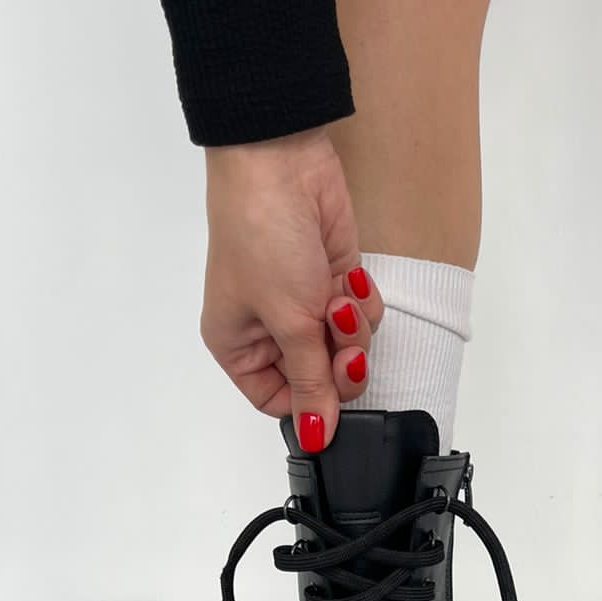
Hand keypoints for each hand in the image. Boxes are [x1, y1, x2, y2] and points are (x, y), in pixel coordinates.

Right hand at [200, 127, 383, 450]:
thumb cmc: (262, 237)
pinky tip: (350, 279)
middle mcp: (269, 330)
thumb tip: (315, 437)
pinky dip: (362, 302)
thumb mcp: (288, 321)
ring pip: (346, 348)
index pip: (278, 402)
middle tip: (342, 341)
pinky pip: (361, 316)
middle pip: (320, 379)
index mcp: (238, 345)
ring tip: (339, 297)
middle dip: (339, 363)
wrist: (282, 163)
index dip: (310, 404)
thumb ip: (310, 383)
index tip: (332, 396)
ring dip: (352, 328)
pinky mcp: (334, 281)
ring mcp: (304, 305)